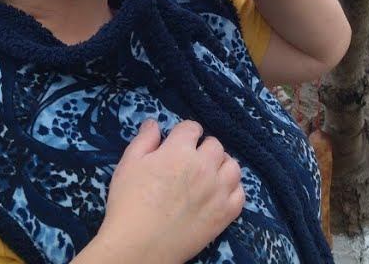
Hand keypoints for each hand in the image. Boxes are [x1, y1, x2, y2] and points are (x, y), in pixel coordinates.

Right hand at [96, 120, 244, 263]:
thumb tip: (154, 123)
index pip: (193, 128)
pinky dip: (232, 190)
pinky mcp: (225, 214)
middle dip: (203, 149)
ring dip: (221, 166)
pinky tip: (219, 193)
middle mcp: (204, 167)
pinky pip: (240, 194)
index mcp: (179, 151)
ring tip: (209, 174)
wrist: (138, 246)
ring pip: (233, 166)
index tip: (179, 143)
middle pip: (215, 145)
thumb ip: (144, 140)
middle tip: (190, 162)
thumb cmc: (128, 204)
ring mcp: (218, 191)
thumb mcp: (128, 164)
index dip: (184, 133)